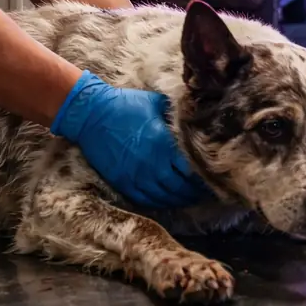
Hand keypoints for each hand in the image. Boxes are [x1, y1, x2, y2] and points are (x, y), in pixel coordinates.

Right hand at [50, 71, 207, 207]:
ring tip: (192, 197)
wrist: (91, 114)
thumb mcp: (157, 103)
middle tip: (208, 190)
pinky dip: (161, 202)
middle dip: (197, 191)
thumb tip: (197, 118)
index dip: (205, 175)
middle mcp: (152, 164)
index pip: (192, 168)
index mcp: (163, 144)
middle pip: (181, 187)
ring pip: (166, 197)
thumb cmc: (126, 104)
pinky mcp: (123, 182)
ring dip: (181, 199)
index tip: (214, 176)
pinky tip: (169, 199)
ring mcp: (136, 176)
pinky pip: (146, 199)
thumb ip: (177, 116)